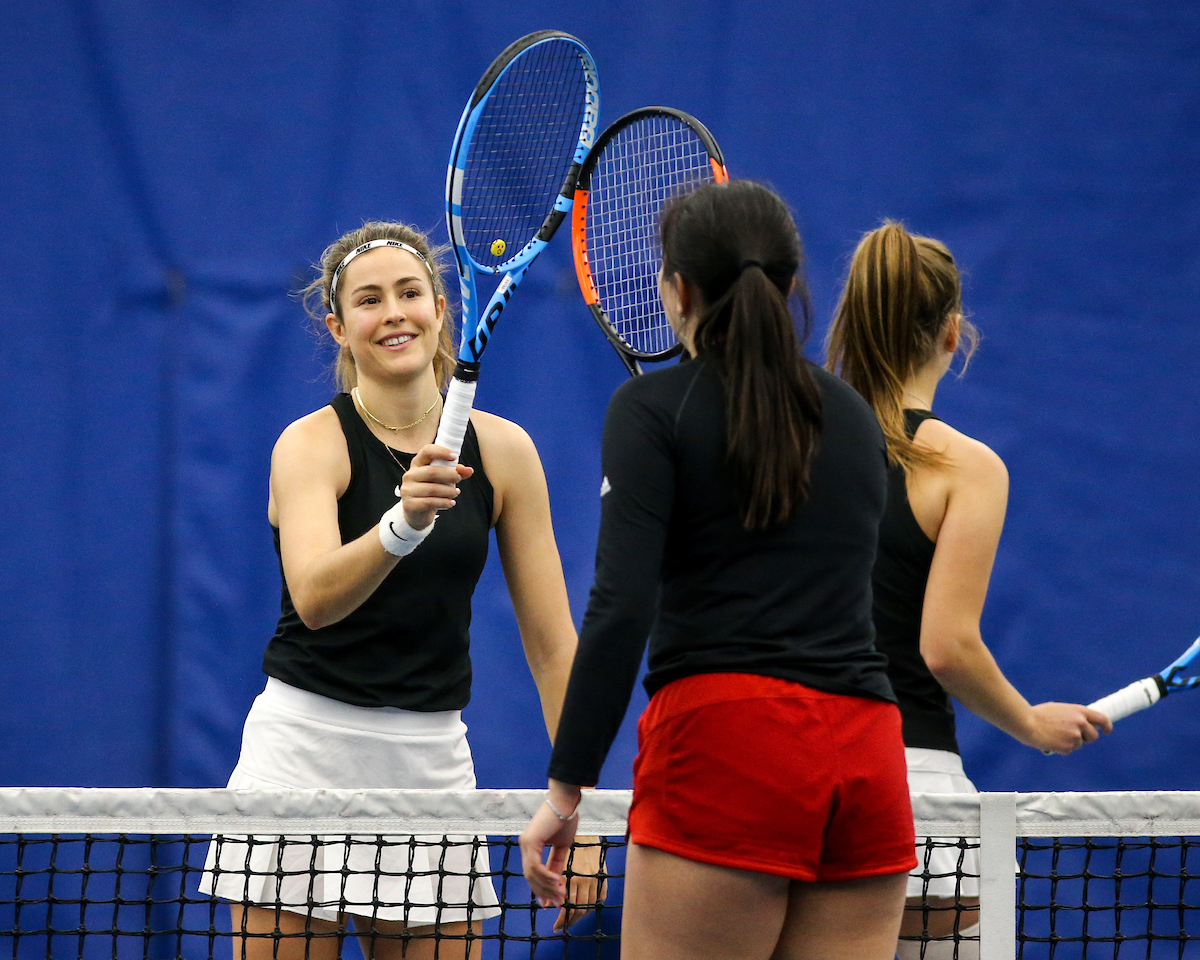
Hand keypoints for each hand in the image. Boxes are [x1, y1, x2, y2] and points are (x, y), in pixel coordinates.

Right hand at [399, 444, 472, 529]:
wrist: (418, 514)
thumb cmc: (431, 491)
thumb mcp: (443, 479)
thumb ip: (456, 472)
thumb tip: (469, 470)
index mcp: (417, 463)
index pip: (427, 451)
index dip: (441, 452)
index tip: (454, 457)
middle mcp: (410, 475)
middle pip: (431, 471)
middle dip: (449, 475)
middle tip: (459, 478)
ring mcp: (407, 490)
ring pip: (432, 489)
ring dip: (449, 491)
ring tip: (456, 493)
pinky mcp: (409, 505)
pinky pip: (429, 502)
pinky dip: (444, 502)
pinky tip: (451, 503)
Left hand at [518, 785, 581, 909]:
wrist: (565, 801)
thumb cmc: (565, 818)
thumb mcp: (562, 846)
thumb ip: (556, 863)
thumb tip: (556, 881)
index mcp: (531, 846)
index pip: (533, 873)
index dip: (542, 889)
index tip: (550, 902)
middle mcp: (525, 846)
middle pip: (531, 877)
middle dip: (544, 892)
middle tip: (556, 903)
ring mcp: (526, 843)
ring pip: (533, 873)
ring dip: (547, 886)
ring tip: (561, 894)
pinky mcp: (530, 841)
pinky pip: (536, 864)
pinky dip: (546, 875)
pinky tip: (558, 882)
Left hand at [553, 838, 606, 931]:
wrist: (587, 836)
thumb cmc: (570, 850)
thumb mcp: (559, 866)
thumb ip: (552, 883)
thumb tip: (546, 904)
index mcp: (571, 878)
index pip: (567, 907)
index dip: (561, 920)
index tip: (556, 926)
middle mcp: (584, 881)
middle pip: (578, 910)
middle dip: (569, 921)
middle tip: (563, 925)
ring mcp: (595, 881)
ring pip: (588, 907)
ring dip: (580, 916)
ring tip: (572, 918)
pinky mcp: (603, 879)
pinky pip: (598, 900)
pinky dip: (591, 906)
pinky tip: (584, 907)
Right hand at [1027, 702, 1112, 754]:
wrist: (1027, 723)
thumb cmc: (1038, 715)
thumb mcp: (1059, 709)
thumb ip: (1073, 716)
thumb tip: (1080, 723)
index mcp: (1079, 711)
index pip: (1102, 719)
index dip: (1107, 726)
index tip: (1106, 731)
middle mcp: (1080, 723)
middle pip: (1093, 736)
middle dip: (1086, 738)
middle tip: (1074, 736)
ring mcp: (1075, 736)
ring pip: (1080, 744)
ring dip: (1071, 743)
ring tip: (1055, 735)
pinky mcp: (1068, 747)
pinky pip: (1069, 750)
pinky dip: (1062, 748)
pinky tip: (1051, 741)